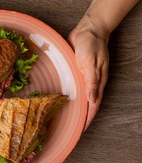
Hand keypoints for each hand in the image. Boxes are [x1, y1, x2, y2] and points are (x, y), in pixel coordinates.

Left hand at [68, 15, 109, 130]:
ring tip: (67, 119)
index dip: (87, 119)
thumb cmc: (91, 45)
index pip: (93, 106)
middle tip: (71, 130)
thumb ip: (92, 82)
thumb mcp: (91, 64)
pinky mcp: (78, 72)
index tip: (80, 132)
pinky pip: (76, 88)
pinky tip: (65, 100)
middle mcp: (91, 82)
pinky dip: (72, 97)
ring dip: (76, 108)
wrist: (88, 30)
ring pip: (81, 98)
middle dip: (81, 118)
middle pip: (87, 105)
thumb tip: (93, 100)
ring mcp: (85, 77)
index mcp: (97, 82)